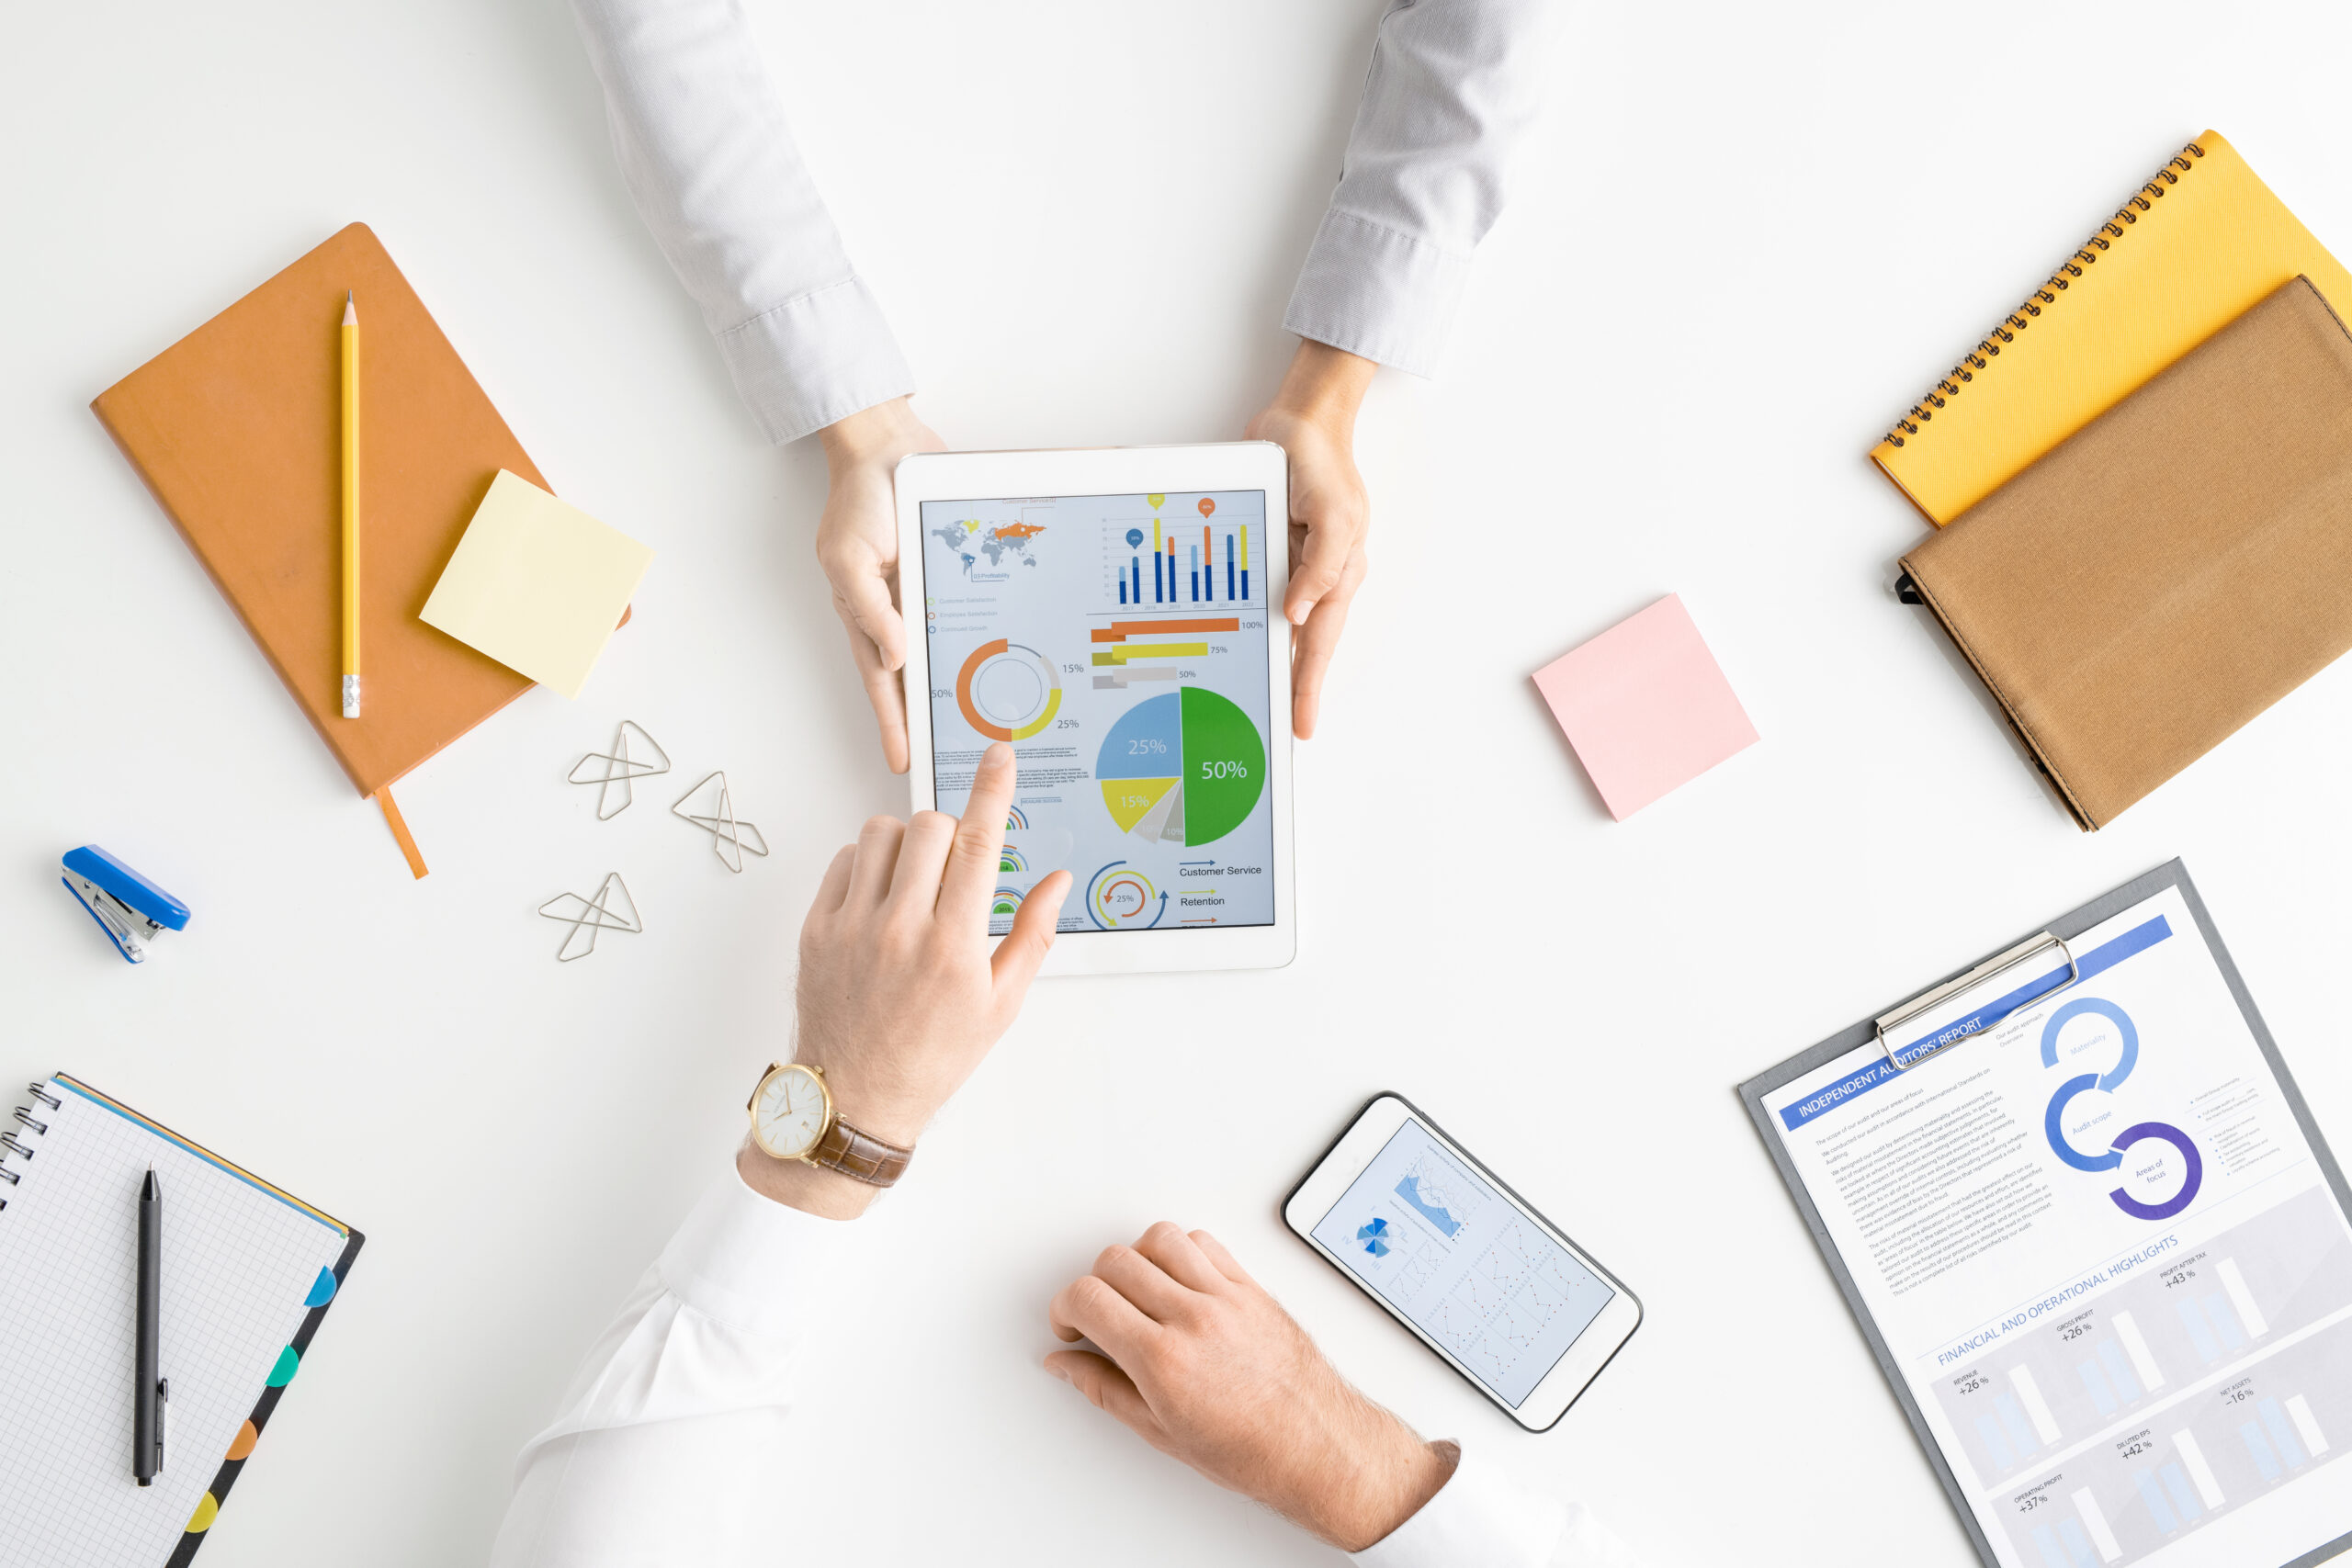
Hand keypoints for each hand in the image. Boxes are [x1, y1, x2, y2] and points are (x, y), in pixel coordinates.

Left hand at [739, 742, 1071, 1217]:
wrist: (855, 1100)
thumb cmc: (933, 1058)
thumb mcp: (1000, 1005)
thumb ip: (1032, 935)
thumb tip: (1057, 880)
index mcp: (955, 946)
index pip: (979, 842)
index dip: (993, 788)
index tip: (999, 754)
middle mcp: (902, 928)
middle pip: (930, 826)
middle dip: (951, 833)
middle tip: (955, 870)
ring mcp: (853, 927)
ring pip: (882, 833)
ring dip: (907, 843)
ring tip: (915, 884)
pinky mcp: (817, 929)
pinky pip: (844, 859)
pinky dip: (867, 864)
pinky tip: (881, 898)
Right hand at [816, 397, 945, 774]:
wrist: (888, 445)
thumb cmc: (861, 497)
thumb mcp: (850, 556)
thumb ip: (871, 608)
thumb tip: (894, 655)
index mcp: (867, 615)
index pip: (882, 683)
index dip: (893, 724)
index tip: (905, 762)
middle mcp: (898, 611)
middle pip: (916, 678)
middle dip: (929, 720)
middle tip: (950, 757)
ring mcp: (925, 593)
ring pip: (945, 651)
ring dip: (958, 683)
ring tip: (981, 723)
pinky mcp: (950, 574)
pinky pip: (966, 612)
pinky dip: (979, 635)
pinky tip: (1001, 658)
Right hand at [1045, 1222, 1452, 1550]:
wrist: (1316, 1445)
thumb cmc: (1250, 1451)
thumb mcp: (1161, 1432)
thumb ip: (1104, 1389)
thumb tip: (1066, 1364)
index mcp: (1164, 1361)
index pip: (1089, 1297)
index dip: (1065, 1308)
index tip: (1070, 1324)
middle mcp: (1194, 1319)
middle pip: (1116, 1261)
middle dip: (1094, 1285)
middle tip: (1099, 1315)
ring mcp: (1226, 1297)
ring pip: (1159, 1238)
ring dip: (1137, 1260)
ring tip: (1139, 1294)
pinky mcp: (1251, 1287)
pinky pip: (1205, 1243)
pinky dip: (1181, 1252)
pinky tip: (1178, 1281)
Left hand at [1244, 341, 1375, 739]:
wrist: (1300, 421)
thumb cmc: (1325, 463)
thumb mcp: (1336, 514)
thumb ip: (1322, 567)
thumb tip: (1300, 614)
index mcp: (1338, 575)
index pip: (1321, 644)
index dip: (1309, 687)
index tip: (1301, 726)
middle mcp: (1315, 578)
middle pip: (1302, 646)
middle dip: (1291, 690)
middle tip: (1274, 731)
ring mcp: (1292, 566)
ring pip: (1279, 627)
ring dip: (1270, 661)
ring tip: (1252, 702)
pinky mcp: (1268, 550)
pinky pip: (1256, 593)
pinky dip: (1248, 620)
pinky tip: (1234, 642)